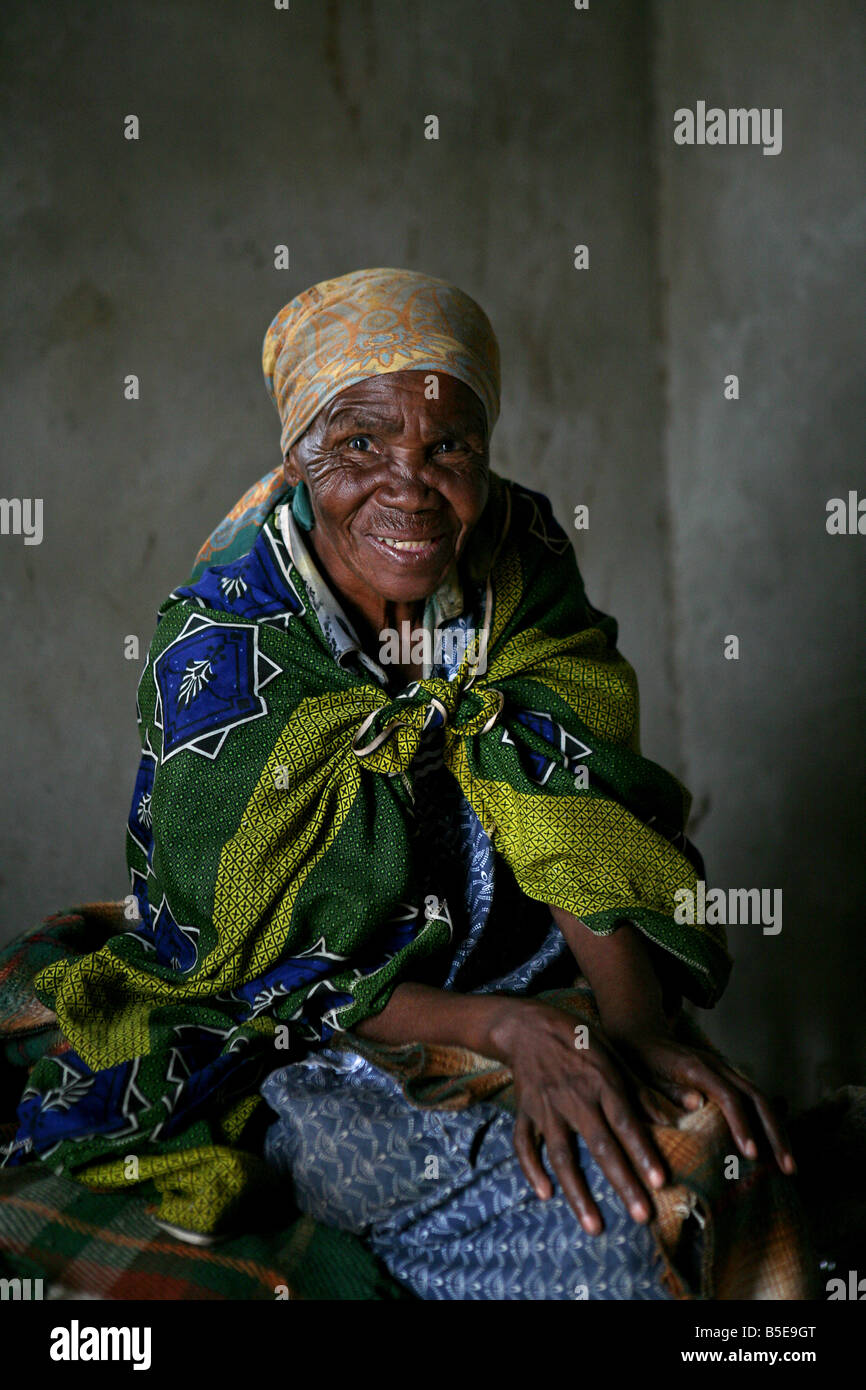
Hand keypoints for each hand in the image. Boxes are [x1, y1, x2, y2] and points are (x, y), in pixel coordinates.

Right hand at [485, 998, 667, 1235]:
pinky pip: (525, 1145)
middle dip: (622, 1182)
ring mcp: (547, 1108)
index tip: (660, 1181)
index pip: (627, 1123)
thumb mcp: (615, 1057)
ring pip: (561, 1154)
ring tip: (594, 1226)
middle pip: (600, 1146)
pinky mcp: (525, 1112)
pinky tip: (545, 1195)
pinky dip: (532, 1170)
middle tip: (641, 1216)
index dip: (643, 1153)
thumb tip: (674, 1120)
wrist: (529, 1025)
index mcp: (602, 1083)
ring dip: (578, 1192)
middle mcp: (576, 1098)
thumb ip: (642, 1091)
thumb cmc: (580, 1042)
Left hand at [604, 1023, 796, 1176]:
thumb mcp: (644, 1074)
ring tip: (788, 1166)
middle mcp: (718, 1066)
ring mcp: (726, 1071)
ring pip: (762, 1099)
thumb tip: (697, 1104)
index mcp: (697, 1068)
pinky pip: (755, 1101)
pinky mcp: (727, 1078)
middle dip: (775, 1133)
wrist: (640, 1032)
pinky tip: (777, 1148)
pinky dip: (769, 1124)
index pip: (729, 1097)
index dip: (741, 1125)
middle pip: (756, 1098)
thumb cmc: (638, 1059)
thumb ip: (668, 1089)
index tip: (751, 1153)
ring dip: (778, 1131)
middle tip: (787, 1167)